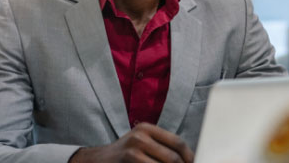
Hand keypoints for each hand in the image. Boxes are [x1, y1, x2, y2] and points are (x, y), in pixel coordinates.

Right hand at [69, 123, 193, 162]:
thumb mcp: (142, 143)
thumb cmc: (125, 154)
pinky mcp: (129, 161)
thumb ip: (162, 148)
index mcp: (147, 128)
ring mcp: (133, 150)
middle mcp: (140, 136)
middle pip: (173, 158)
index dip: (190, 157)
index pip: (178, 143)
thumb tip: (189, 159)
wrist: (98, 161)